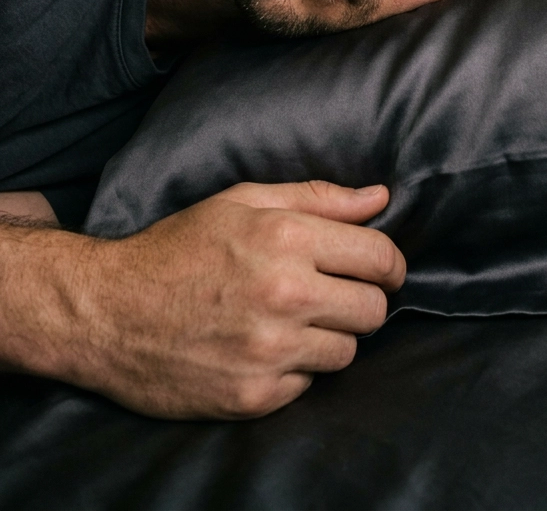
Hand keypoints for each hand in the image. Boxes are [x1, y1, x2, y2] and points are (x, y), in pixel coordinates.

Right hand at [59, 180, 403, 418]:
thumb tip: (381, 198)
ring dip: (327, 337)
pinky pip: (308, 385)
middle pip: (374, 310)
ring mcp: (270, 351)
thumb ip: (318, 198)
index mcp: (286, 238)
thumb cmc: (178, 248)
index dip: (388, 263)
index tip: (380, 269)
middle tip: (329, 294)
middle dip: (359, 300)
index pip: (381, 258)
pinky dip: (293, 369)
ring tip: (289, 320)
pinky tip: (261, 348)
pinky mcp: (255, 397)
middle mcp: (284, 295)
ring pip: (347, 352)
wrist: (109, 312)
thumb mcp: (242, 202)